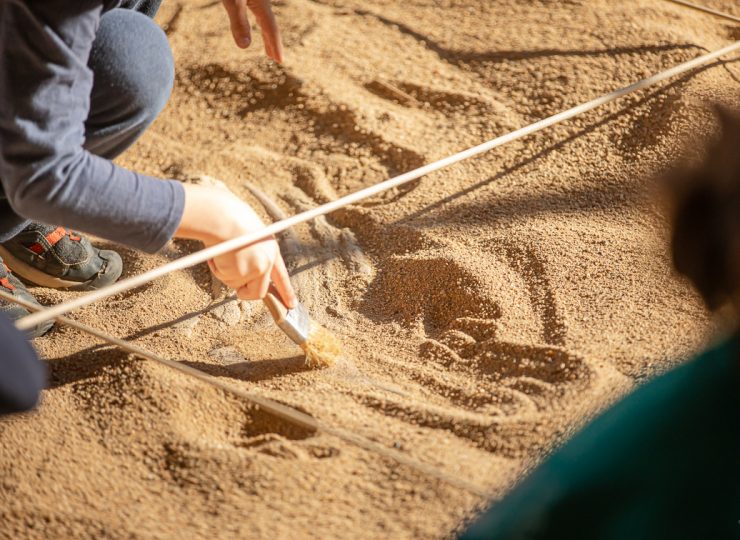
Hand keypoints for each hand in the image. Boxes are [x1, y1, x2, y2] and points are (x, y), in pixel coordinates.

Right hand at [175, 183, 295, 306]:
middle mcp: (267, 261)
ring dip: (224, 270)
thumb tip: (242, 275)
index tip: (292, 305)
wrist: (222, 215)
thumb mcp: (250, 237)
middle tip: (232, 282)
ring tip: (223, 250)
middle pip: (258, 292)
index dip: (287, 292)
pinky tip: (218, 251)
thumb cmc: (231, 220)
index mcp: (271, 250)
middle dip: (243, 292)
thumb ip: (253, 255)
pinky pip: (223, 276)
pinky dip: (216, 267)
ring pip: (234, 283)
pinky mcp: (241, 272)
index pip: (281, 276)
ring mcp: (255, 268)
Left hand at [221, 0, 283, 61]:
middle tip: (275, 59)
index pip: (271, 29)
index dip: (276, 46)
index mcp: (262, 4)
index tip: (280, 61)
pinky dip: (259, 20)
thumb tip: (245, 47)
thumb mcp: (233, 2)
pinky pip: (257, 11)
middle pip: (270, 25)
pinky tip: (257, 20)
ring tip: (267, 46)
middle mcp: (262, 1)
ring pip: (263, 18)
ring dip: (266, 33)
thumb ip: (239, 23)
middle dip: (272, 43)